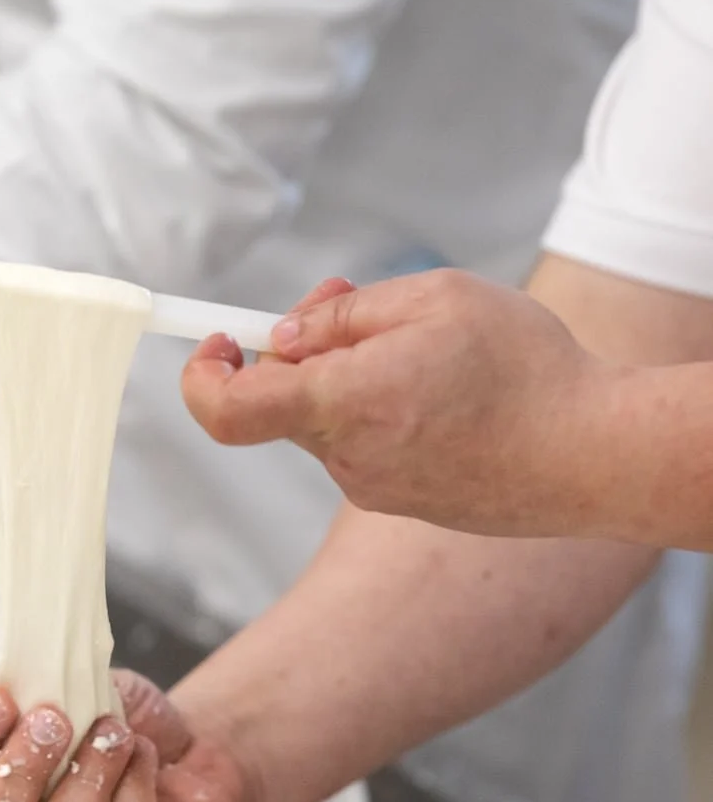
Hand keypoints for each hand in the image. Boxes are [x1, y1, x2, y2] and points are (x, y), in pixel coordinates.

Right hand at [0, 671, 253, 801]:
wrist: (190, 752)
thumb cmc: (120, 725)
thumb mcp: (81, 686)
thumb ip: (50, 679)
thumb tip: (35, 656)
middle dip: (18, 770)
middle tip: (52, 721)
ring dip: (84, 779)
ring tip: (112, 731)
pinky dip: (133, 792)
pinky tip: (143, 754)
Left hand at [180, 270, 613, 536]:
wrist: (598, 456)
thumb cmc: (525, 368)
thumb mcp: (434, 298)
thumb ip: (343, 313)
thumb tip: (283, 337)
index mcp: (342, 403)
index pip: (225, 410)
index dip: (203, 376)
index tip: (218, 342)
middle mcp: (346, 457)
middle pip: (282, 401)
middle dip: (297, 347)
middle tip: (342, 299)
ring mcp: (374, 489)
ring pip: (329, 420)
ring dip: (347, 376)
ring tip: (418, 341)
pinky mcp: (405, 503)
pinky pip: (366, 446)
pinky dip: (379, 410)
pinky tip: (441, 388)